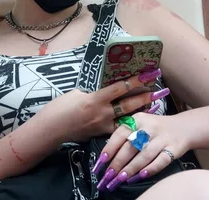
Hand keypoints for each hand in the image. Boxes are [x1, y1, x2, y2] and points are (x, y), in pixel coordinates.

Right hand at [48, 70, 162, 143]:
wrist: (51, 129)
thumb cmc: (59, 108)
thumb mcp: (75, 94)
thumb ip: (90, 92)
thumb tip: (101, 90)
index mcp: (95, 99)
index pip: (120, 88)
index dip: (136, 81)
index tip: (148, 74)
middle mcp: (103, 113)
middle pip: (129, 104)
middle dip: (145, 97)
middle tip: (158, 91)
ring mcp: (103, 126)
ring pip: (127, 119)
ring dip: (140, 112)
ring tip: (152, 106)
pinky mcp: (100, 135)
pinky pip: (117, 129)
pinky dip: (126, 125)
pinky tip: (134, 122)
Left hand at [94, 102, 186, 192]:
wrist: (184, 127)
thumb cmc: (155, 128)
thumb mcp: (139, 124)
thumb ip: (126, 135)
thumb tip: (108, 155)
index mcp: (137, 119)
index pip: (120, 134)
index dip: (110, 148)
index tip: (102, 161)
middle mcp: (149, 127)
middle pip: (131, 146)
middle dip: (118, 162)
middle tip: (110, 174)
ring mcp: (162, 137)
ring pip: (145, 154)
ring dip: (132, 167)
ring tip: (122, 178)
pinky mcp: (174, 148)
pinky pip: (161, 160)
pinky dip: (151, 168)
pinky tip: (141, 175)